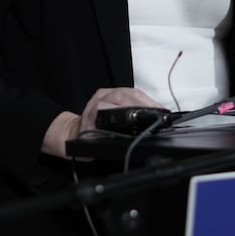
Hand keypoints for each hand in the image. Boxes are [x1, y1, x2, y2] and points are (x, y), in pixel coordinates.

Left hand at [40, 86, 165, 158]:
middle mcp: (101, 97)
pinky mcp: (116, 95)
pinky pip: (132, 94)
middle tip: (159, 113)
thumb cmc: (83, 138)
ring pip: (131, 92)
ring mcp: (109, 94)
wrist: (74, 133)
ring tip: (160, 110)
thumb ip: (104, 138)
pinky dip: (144, 100)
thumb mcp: (91, 143)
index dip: (132, 107)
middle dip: (144, 104)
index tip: (145, 114)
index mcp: (95, 107)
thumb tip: (121, 138)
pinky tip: (153, 106)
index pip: (115, 102)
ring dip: (147, 101)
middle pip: (127, 95)